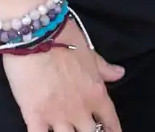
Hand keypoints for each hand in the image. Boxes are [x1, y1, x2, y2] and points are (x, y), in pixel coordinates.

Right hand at [0, 21, 125, 131]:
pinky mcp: (34, 116)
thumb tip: (120, 73)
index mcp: (96, 94)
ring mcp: (57, 115)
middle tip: (86, 130)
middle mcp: (80, 109)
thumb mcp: (89, 53)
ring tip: (65, 131)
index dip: (112, 131)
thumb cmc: (64, 39)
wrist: (37, 34)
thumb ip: (104, 68)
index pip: (111, 122)